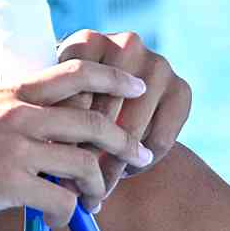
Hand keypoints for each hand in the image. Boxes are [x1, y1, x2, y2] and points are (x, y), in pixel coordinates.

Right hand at [0, 60, 153, 227]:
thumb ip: (5, 106)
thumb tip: (27, 116)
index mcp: (12, 91)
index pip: (76, 73)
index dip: (114, 79)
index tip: (139, 89)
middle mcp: (21, 114)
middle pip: (95, 122)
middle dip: (125, 143)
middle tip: (142, 158)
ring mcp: (17, 148)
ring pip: (86, 165)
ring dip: (97, 188)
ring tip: (93, 202)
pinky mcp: (9, 183)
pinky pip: (60, 202)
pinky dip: (66, 216)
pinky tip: (54, 223)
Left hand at [52, 30, 191, 212]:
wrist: (112, 96)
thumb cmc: (70, 102)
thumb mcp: (52, 100)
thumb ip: (49, 116)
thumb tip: (47, 161)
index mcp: (87, 41)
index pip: (73, 94)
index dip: (64, 133)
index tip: (56, 164)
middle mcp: (126, 45)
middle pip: (104, 113)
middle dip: (89, 156)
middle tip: (76, 188)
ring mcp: (158, 65)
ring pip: (133, 130)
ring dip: (115, 166)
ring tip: (98, 189)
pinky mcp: (182, 89)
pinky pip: (160, 140)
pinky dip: (142, 163)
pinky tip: (126, 172)